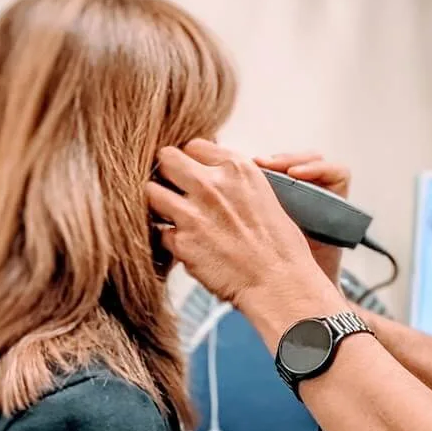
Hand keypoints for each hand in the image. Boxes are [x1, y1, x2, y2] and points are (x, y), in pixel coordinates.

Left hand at [147, 141, 343, 343]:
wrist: (280, 284)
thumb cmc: (280, 246)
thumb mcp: (263, 195)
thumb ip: (233, 179)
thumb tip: (210, 173)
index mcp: (237, 168)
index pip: (193, 146)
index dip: (192, 162)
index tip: (195, 175)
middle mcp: (212, 184)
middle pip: (166, 159)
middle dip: (167, 173)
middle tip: (175, 190)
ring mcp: (192, 213)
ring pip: (151, 191)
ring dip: (159, 203)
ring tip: (173, 216)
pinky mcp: (181, 242)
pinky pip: (159, 231)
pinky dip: (168, 239)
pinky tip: (185, 245)